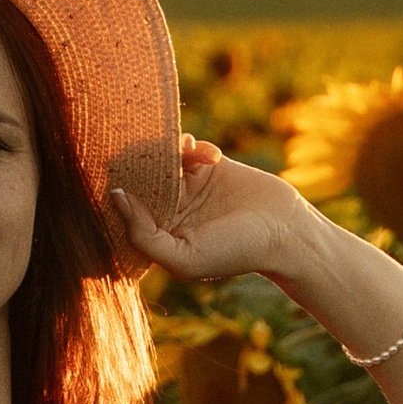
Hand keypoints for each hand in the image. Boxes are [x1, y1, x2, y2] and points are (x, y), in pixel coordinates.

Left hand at [111, 136, 316, 282]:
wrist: (286, 232)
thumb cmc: (234, 253)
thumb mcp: (182, 257)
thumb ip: (143, 236)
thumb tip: (116, 197)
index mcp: (156, 234)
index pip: (125, 210)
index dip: (118, 192)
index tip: (116, 174)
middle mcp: (168, 209)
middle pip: (138, 179)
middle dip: (139, 164)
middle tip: (147, 153)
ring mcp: (187, 186)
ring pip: (160, 159)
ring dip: (167, 151)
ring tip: (188, 155)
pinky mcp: (208, 166)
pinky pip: (187, 147)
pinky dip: (194, 146)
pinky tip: (213, 157)